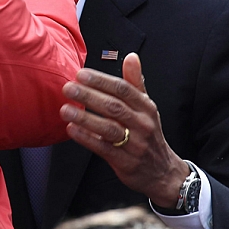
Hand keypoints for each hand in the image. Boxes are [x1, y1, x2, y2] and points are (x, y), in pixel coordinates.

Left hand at [60, 53, 189, 207]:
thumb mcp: (147, 107)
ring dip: (85, 118)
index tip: (81, 74)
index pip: (123, 89)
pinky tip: (72, 129)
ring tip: (65, 109)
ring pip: (108, 128)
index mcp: (146, 107)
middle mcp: (142, 124)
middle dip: (89, 96)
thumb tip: (131, 56)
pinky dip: (87, 138)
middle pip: (114, 107)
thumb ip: (136, 82)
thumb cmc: (148, 133)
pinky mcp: (126, 162)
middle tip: (68, 88)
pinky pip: (104, 149)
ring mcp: (135, 144)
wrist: (163, 172)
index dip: (101, 81)